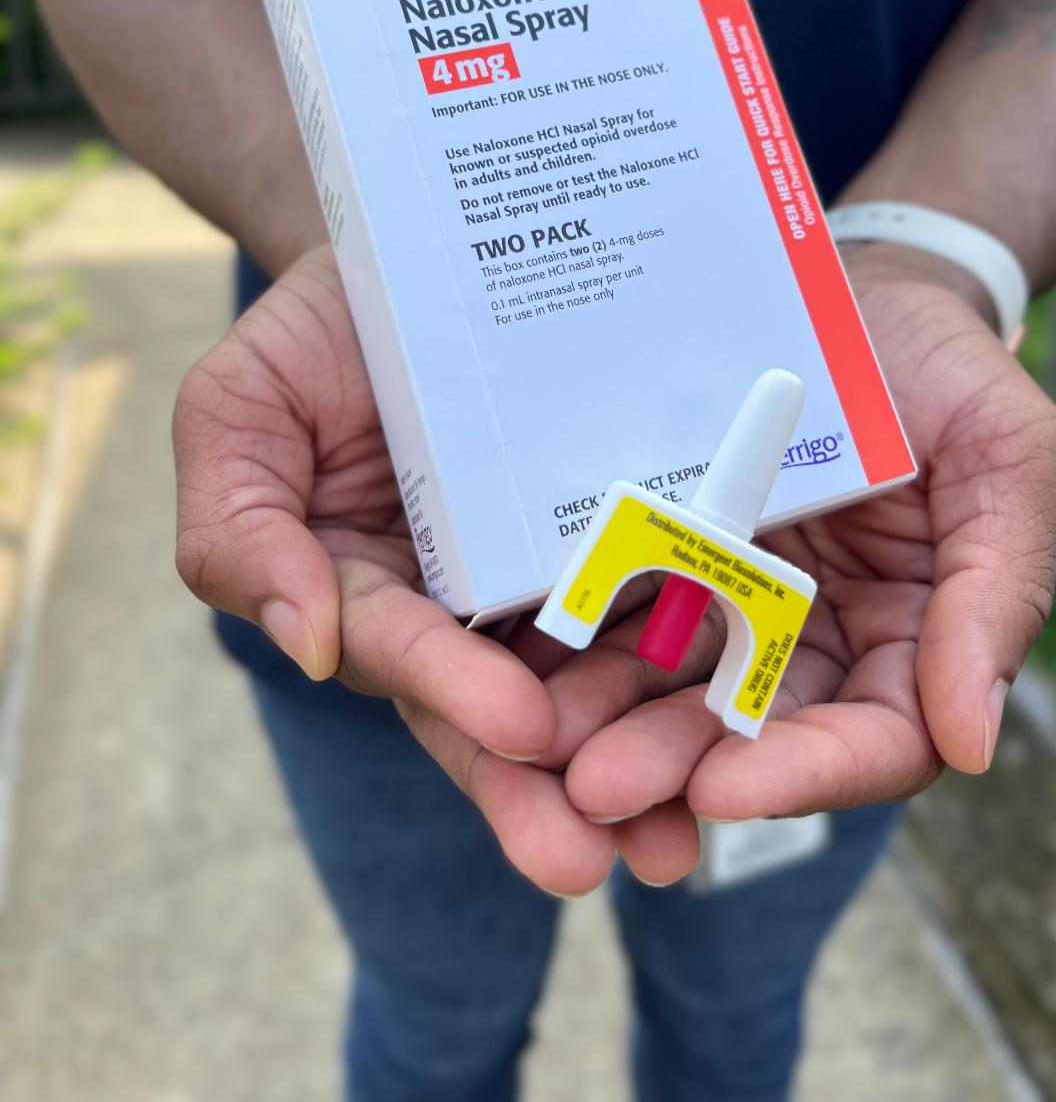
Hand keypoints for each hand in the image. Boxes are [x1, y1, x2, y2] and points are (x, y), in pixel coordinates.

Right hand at [173, 246, 693, 895]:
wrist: (421, 260)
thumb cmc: (317, 337)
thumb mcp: (239, 413)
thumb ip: (238, 530)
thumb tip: (302, 643)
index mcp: (374, 594)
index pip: (406, 655)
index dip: (455, 694)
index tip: (519, 731)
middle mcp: (468, 608)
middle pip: (502, 714)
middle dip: (545, 792)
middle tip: (600, 860)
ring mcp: (553, 577)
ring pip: (595, 684)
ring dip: (637, 762)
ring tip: (682, 833)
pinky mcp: (630, 535)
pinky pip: (668, 599)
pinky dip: (702, 661)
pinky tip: (750, 711)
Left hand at [535, 245, 1055, 827]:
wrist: (864, 283)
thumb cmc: (951, 370)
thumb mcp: (1013, 462)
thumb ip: (999, 597)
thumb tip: (974, 746)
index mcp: (910, 642)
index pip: (871, 742)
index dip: (804, 774)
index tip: (724, 789)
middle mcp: (814, 640)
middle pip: (750, 732)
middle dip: (675, 763)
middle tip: (595, 783)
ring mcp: (731, 596)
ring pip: (667, 684)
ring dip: (605, 721)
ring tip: (536, 739)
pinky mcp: (664, 548)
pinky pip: (617, 601)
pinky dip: (571, 637)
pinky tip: (514, 656)